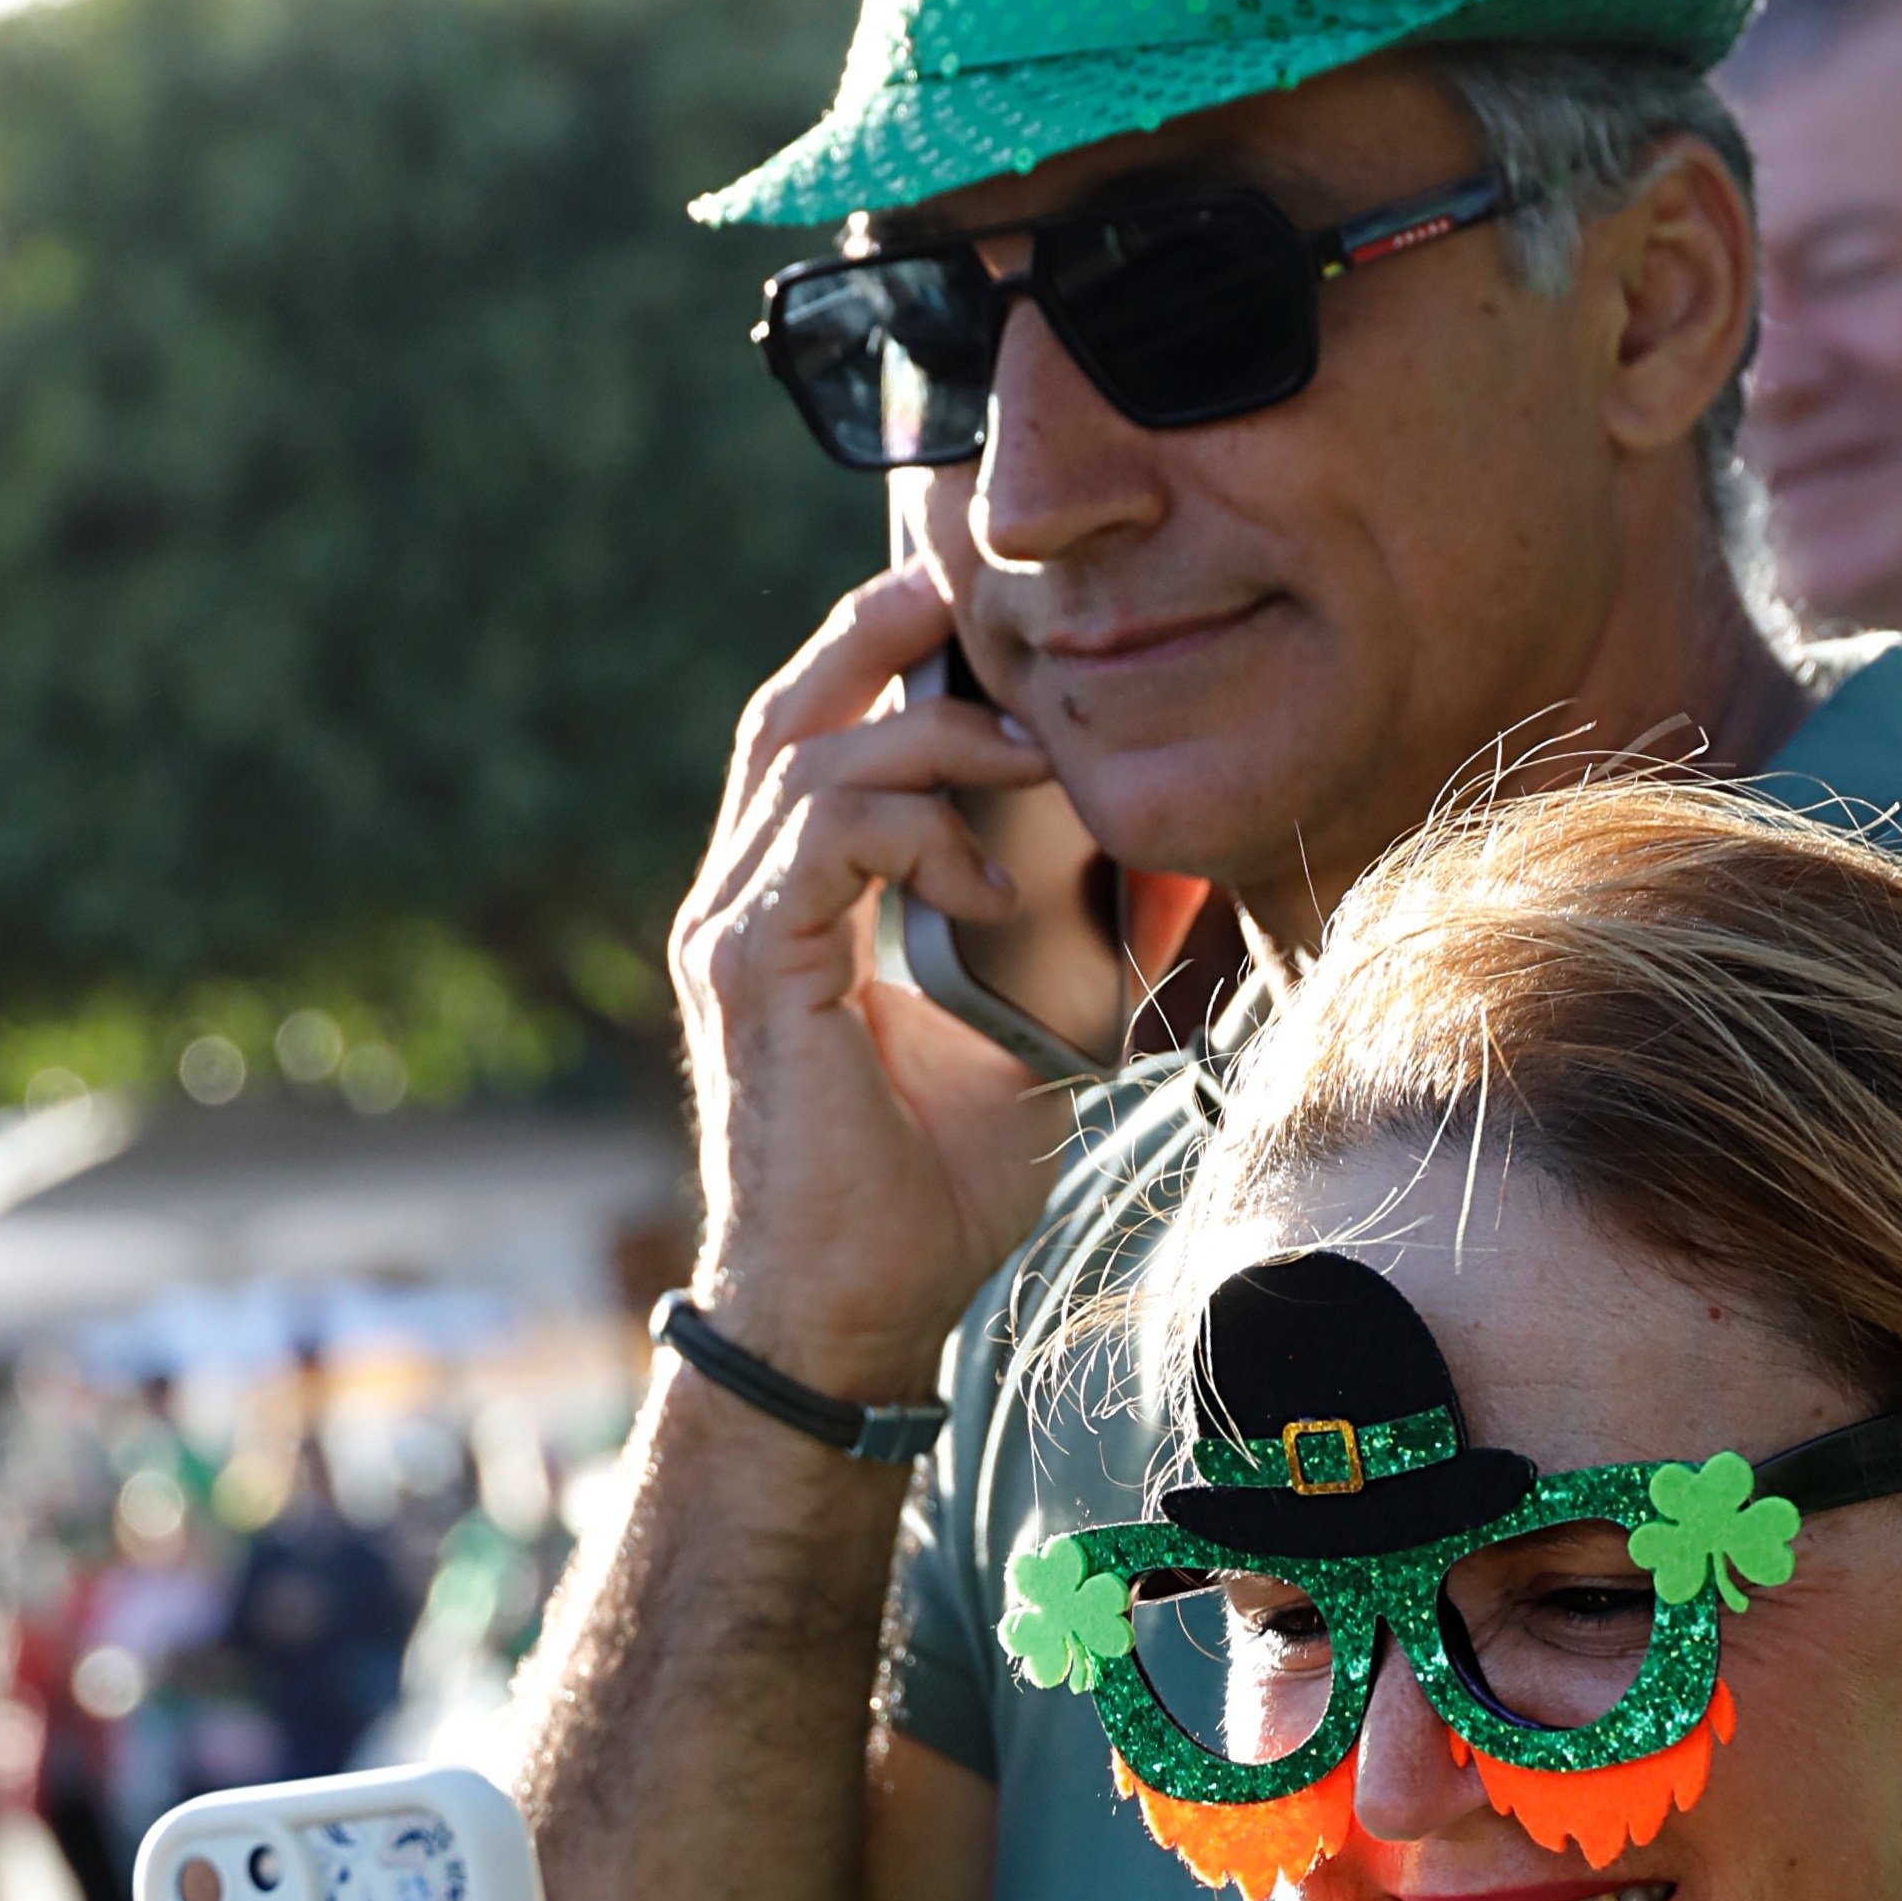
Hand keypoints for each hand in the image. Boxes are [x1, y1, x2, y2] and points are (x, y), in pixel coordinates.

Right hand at [667, 558, 1082, 1391]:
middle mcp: (743, 903)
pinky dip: (915, 826)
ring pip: (810, 752)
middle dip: (879, 629)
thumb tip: (1168, 883)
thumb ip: (1063, 955)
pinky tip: (985, 878)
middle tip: (974, 585)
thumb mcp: (1023, 1046)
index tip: (981, 624)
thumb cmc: (925, 1202)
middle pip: (792, 711)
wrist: (848, 1315)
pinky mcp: (749, 967)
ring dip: (932, 731)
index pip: (822, 743)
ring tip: (1034, 758)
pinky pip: (826, 831)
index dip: (885, 661)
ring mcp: (733, 930)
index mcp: (792, 910)